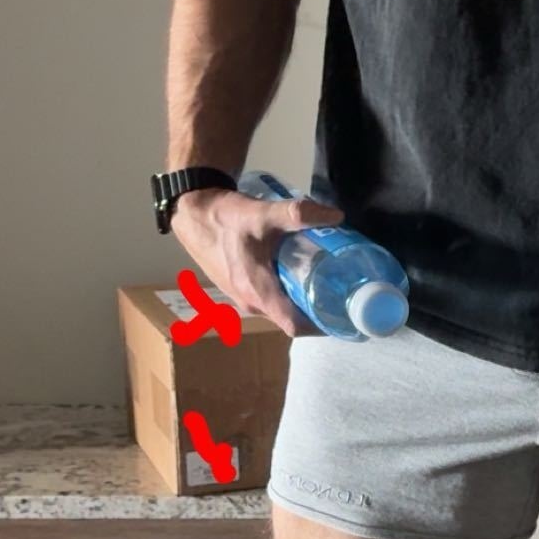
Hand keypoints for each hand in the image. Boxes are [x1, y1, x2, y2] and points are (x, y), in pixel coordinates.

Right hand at [172, 188, 342, 339]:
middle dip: (318, 308)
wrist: (192, 213)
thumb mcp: (264, 213)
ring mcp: (242, 298)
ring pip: (281, 307)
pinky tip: (300, 271)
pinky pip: (270, 298)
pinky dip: (287, 291)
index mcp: (257, 293)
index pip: (295, 326)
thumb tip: (337, 217)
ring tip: (328, 279)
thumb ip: (299, 214)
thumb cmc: (225, 218)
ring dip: (302, 299)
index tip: (346, 312)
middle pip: (292, 317)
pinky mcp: (239, 289)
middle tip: (344, 289)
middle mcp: (250, 303)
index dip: (322, 324)